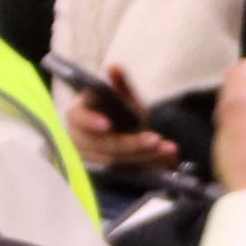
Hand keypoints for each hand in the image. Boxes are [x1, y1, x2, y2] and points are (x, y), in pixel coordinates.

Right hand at [62, 62, 183, 174]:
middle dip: (131, 144)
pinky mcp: (104, 178)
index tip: (107, 124)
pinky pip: (123, 176)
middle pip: (101, 146)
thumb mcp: (124, 99)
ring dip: (143, 157)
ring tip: (168, 150)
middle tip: (156, 139)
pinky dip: (145, 168)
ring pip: (116, 163)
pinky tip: (164, 161)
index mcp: (78, 115)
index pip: (77, 118)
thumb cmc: (122, 116)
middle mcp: (78, 140)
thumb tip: (114, 67)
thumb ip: (121, 85)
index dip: (90, 121)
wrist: (131, 141)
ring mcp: (89, 162)